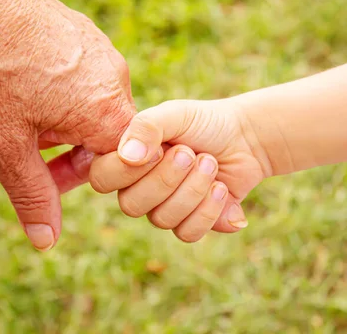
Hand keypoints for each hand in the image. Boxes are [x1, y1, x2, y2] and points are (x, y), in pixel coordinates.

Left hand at [0, 0, 134, 250]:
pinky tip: (27, 86)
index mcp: (106, 112)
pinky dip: (64, 93)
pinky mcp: (85, 33)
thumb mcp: (4, 143)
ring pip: (95, 105)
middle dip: (71, 153)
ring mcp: (102, 51)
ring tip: (23, 116)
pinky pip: (87, 76)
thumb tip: (46, 240)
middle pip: (107, 136)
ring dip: (66, 123)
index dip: (84, 179)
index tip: (49, 176)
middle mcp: (115, 79)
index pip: (121, 167)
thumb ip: (32, 194)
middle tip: (29, 151)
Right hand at [110, 99, 268, 231]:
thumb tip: (128, 157)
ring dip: (194, 189)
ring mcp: (163, 208)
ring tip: (210, 164)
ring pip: (162, 220)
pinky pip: (187, 233)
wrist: (245, 138)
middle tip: (191, 154)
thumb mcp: (175, 114)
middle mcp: (138, 188)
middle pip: (131, 206)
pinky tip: (221, 188)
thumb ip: (146, 127)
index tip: (160, 148)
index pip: (102, 179)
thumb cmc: (203, 123)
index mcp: (125, 160)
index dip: (128, 170)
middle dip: (167, 179)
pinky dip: (209, 210)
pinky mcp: (190, 224)